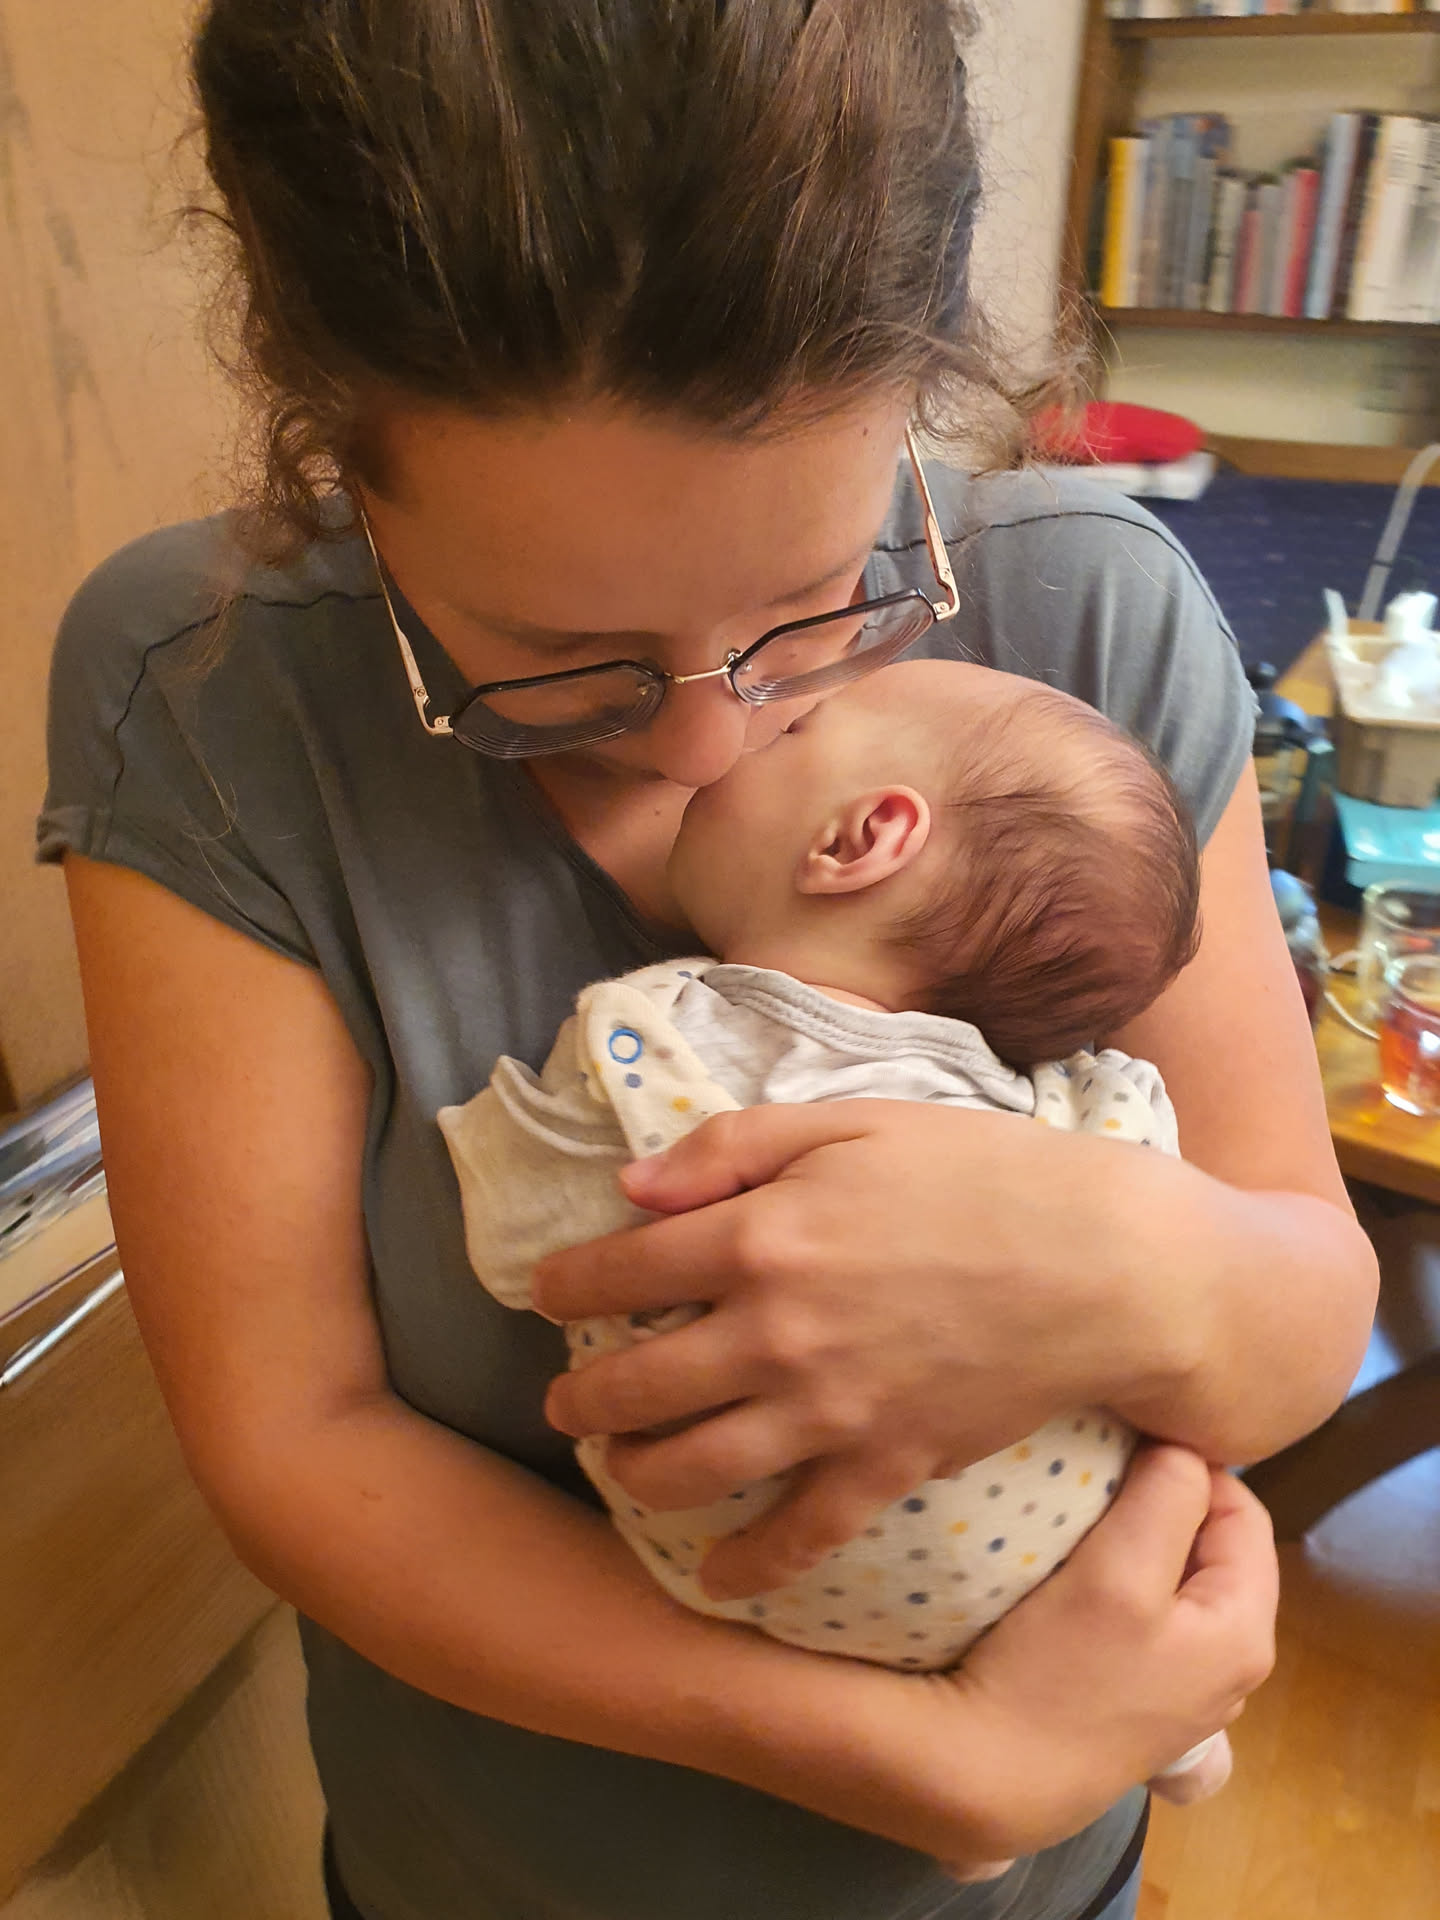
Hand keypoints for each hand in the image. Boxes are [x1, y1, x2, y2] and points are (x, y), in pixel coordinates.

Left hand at [533, 1101, 1175, 1595]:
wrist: (1106, 1266)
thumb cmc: (983, 1174)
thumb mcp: (853, 1122)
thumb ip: (732, 1148)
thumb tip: (631, 1187)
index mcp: (762, 1233)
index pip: (620, 1268)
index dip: (565, 1285)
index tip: (544, 1295)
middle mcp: (775, 1331)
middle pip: (636, 1384)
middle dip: (580, 1398)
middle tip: (564, 1402)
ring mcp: (826, 1410)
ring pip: (690, 1467)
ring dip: (634, 1472)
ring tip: (616, 1464)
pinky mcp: (883, 1466)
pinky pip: (796, 1537)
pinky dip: (745, 1566)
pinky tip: (712, 1577)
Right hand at [946, 1447, 1276, 1854]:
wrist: (988, 1775)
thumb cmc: (1057, 1669)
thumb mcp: (1121, 1569)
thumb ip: (1168, 1496)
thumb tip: (1186, 1446)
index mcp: (1247, 1633)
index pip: (1241, 1507)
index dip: (1185, 1465)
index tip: (1120, 1449)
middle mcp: (1231, 1668)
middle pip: (1210, 1545)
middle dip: (1159, 1503)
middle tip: (1095, 1482)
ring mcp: (1184, 1691)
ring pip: (1173, 1577)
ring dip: (1133, 1541)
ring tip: (1080, 1525)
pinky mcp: (1137, 1702)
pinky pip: (1145, 1615)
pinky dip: (1116, 1582)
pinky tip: (1072, 1581)